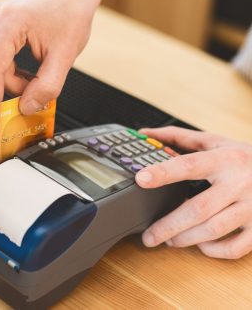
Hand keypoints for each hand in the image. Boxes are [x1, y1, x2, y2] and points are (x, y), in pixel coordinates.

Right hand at [0, 0, 103, 113]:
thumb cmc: (69, 13)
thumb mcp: (65, 55)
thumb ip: (47, 86)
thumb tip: (27, 108)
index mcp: (9, 22)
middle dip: (14, 87)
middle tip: (37, 92)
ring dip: (14, 79)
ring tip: (36, 74)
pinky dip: (11, 71)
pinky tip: (27, 68)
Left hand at [135, 126, 251, 258]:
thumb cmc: (245, 158)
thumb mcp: (216, 142)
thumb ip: (179, 137)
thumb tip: (145, 133)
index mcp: (225, 160)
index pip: (190, 165)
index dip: (164, 172)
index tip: (141, 178)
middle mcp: (240, 183)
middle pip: (198, 209)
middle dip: (168, 225)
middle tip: (148, 236)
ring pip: (214, 230)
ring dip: (186, 239)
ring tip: (169, 241)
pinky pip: (235, 247)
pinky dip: (214, 250)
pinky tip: (200, 244)